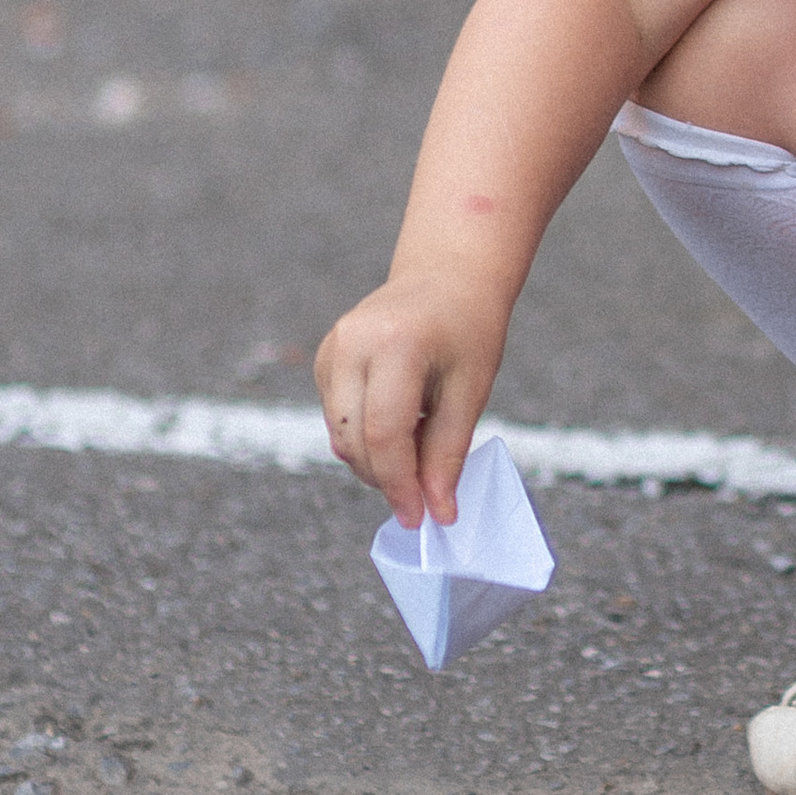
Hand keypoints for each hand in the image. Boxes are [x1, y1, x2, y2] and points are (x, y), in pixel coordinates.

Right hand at [313, 276, 506, 529]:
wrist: (446, 276)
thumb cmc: (469, 330)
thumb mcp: (471, 389)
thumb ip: (448, 452)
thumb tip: (437, 512)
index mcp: (395, 345)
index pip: (385, 432)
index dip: (399, 483)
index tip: (419, 518)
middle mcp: (352, 344)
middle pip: (353, 439)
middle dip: (385, 478)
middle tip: (423, 494)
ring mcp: (331, 349)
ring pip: (339, 434)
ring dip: (373, 460)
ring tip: (418, 447)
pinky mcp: (324, 358)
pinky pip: (336, 417)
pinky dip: (363, 436)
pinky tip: (400, 420)